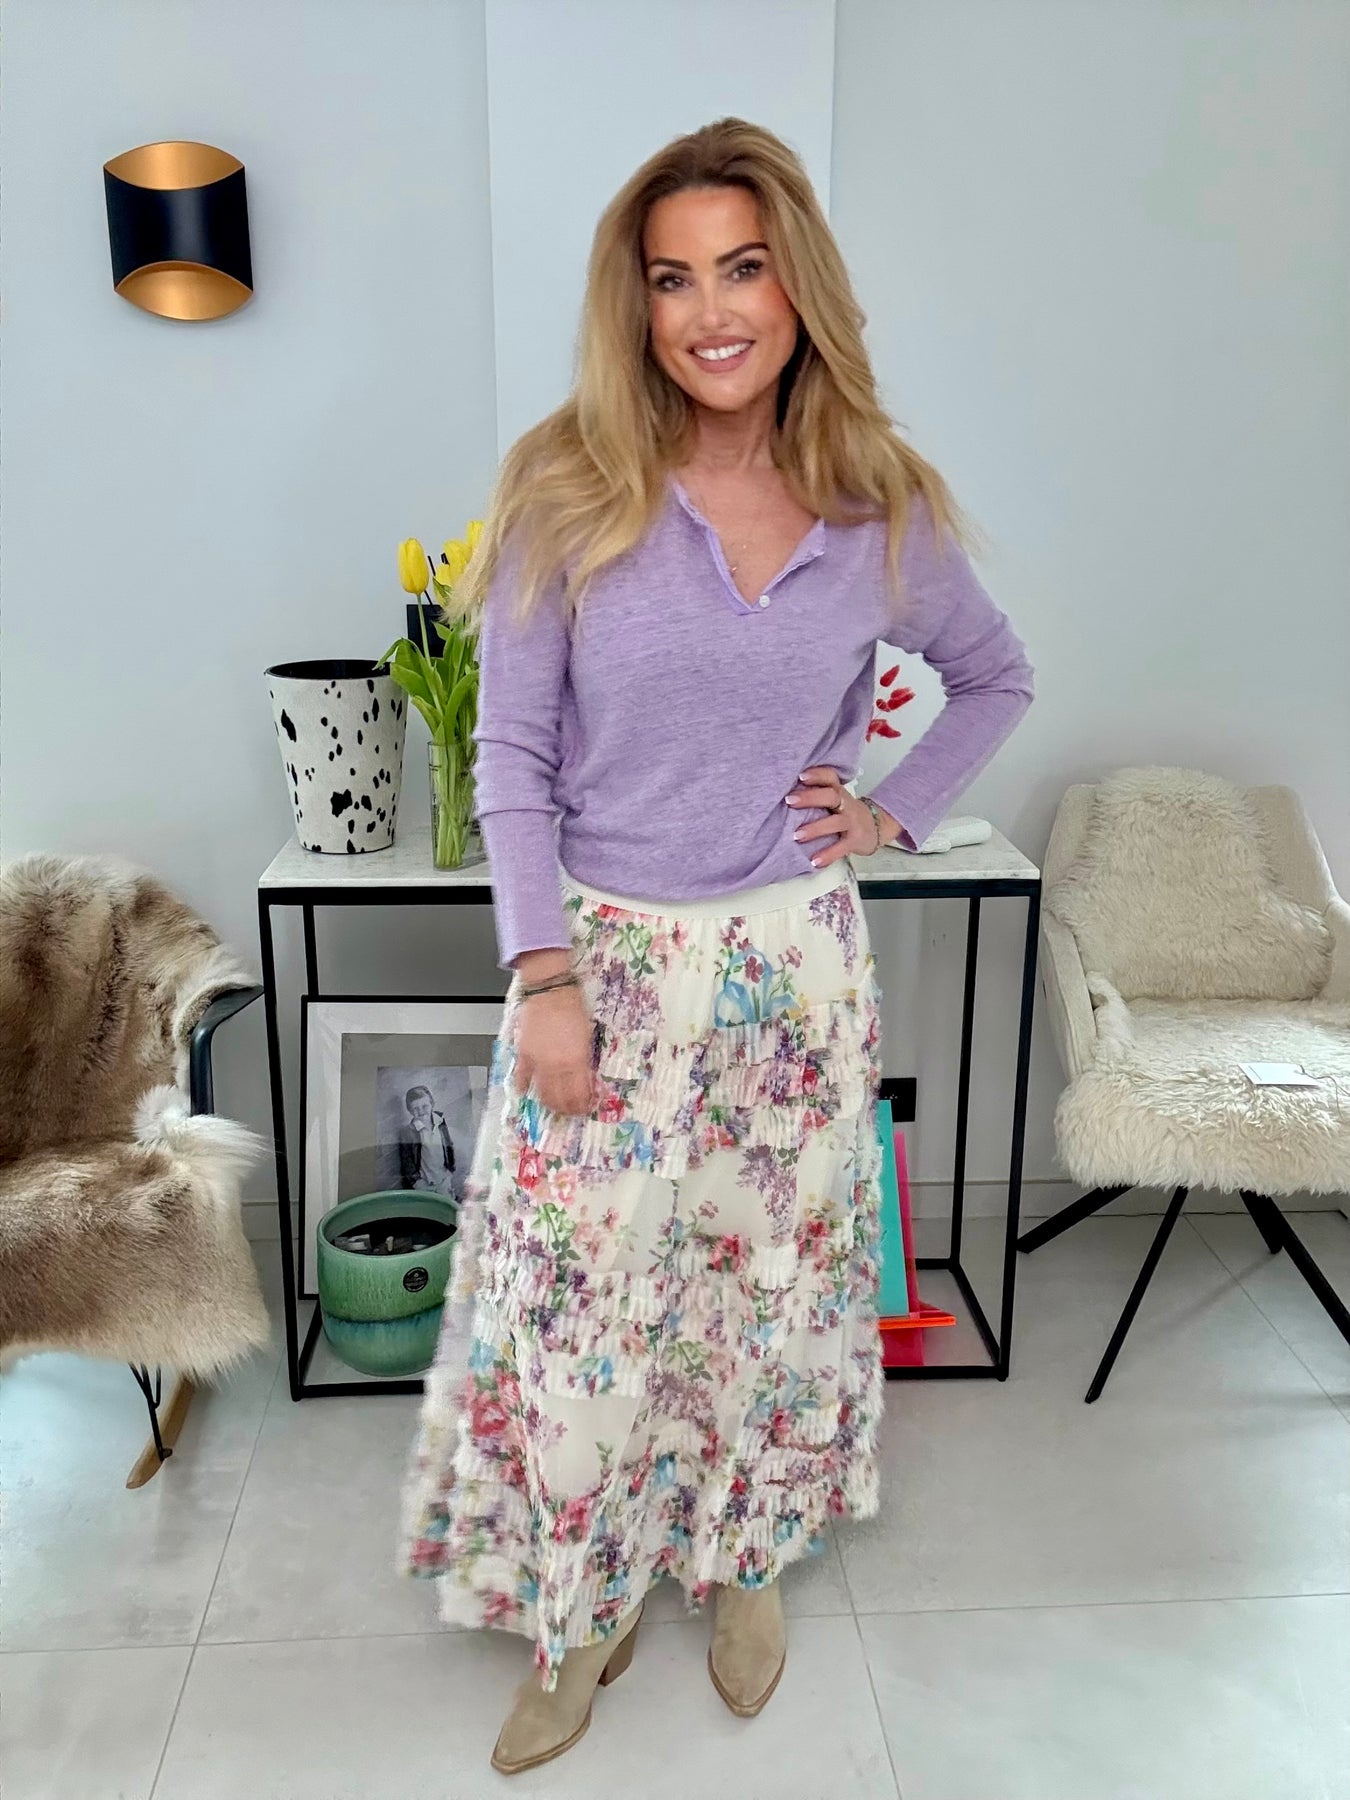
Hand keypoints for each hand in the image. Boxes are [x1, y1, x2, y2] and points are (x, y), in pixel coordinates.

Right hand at [511, 981, 598, 1116]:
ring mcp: (538, 1062)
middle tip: (572, 1112)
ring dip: (549, 1104)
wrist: (550, 991)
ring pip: (542, 1093)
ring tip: (554, 1107)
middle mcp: (556, 1066)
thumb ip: (584, 1060)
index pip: (579, 1094)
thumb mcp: (587, 1036)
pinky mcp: (524, 1054)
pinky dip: (523, 1087)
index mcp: (576, 1061)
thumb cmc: (573, 1008)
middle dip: (567, 1109)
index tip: (586, 1108)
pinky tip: (526, 1093)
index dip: (582, 1105)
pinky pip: (522, 1077)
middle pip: (560, 1099)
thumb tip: (584, 1078)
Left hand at [786, 766, 902, 865]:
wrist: (876, 827)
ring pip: (835, 822)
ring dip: (815, 828)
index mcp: (839, 792)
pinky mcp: (855, 841)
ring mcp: (852, 822)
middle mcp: (846, 804)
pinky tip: (815, 860)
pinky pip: (841, 848)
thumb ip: (817, 794)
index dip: (817, 775)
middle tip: (789, 801)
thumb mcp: (836, 799)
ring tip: (797, 835)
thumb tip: (783, 793)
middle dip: (810, 798)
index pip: (830, 778)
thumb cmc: (847, 812)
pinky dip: (828, 855)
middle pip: (831, 796)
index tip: (801, 776)